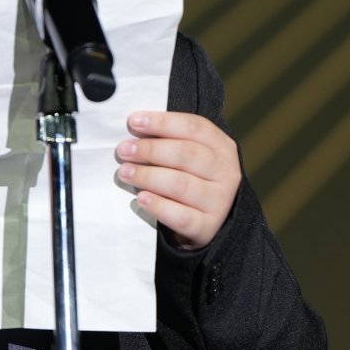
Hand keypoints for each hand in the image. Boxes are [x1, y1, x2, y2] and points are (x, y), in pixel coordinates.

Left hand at [115, 111, 239, 250]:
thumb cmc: (190, 178)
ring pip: (180, 184)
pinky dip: (159, 206)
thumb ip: (168, 140)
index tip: (133, 122)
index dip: (162, 122)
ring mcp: (219, 201)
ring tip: (125, 173)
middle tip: (123, 150)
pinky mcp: (208, 227)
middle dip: (150, 150)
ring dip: (148, 176)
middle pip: (186, 154)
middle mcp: (226, 172)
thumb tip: (135, 126)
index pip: (194, 127)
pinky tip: (141, 198)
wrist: (206, 221)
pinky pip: (181, 216)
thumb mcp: (187, 155)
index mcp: (222, 147)